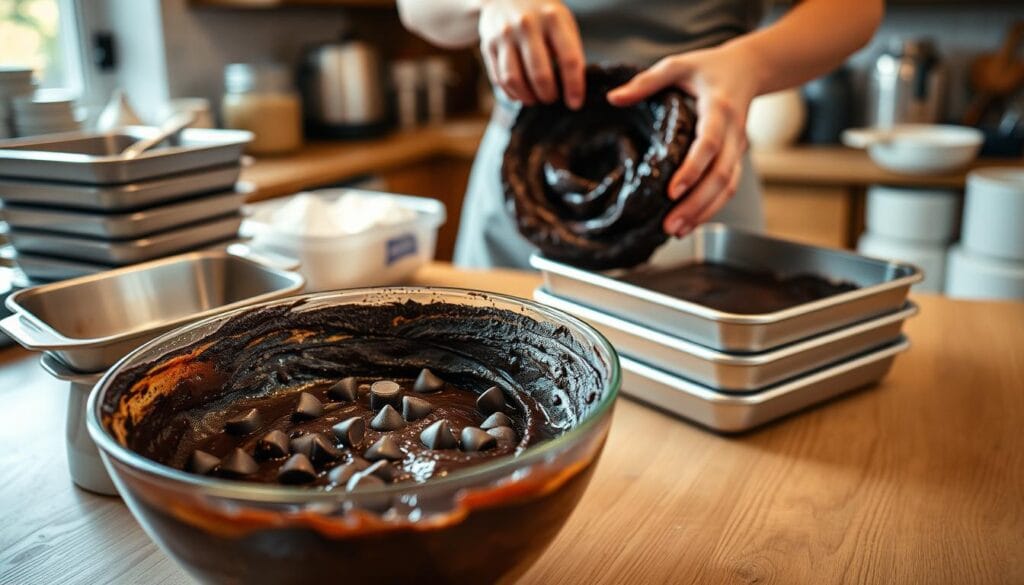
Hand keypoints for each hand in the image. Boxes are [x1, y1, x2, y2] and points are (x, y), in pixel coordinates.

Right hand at [478, 0, 584, 108]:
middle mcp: (528, 25)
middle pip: (540, 75)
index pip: (569, 59)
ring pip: (515, 80)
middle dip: (548, 95)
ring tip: (535, 98)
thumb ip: (568, 51)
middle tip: (552, 98)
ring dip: (527, 97)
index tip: (575, 103)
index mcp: (554, 19)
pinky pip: (499, 79)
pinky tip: (520, 93)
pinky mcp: (488, 44)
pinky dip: (511, 92)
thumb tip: (571, 88)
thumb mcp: (562, 22)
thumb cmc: (541, 14)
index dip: (574, 86)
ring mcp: (505, 35)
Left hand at [607, 43, 760, 236]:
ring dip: (704, 212)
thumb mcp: (677, 65)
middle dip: (697, 203)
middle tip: (671, 224)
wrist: (749, 69)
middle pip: (721, 174)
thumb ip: (646, 82)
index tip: (673, 191)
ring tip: (677, 231)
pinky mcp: (736, 158)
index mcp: (719, 108)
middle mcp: (734, 132)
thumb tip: (614, 98)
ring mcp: (739, 148)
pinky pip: (728, 188)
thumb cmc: (708, 67)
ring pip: (728, 187)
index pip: (710, 143)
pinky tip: (690, 223)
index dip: (693, 169)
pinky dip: (711, 208)